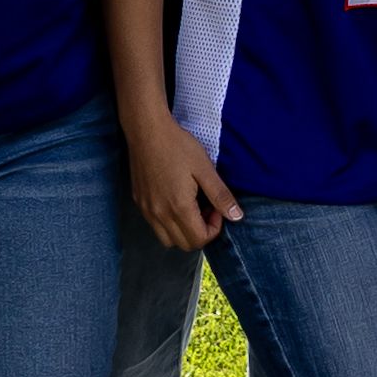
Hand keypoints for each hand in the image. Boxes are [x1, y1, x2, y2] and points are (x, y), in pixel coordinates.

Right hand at [126, 112, 239, 250]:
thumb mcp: (205, 169)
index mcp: (178, 207)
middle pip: (184, 244)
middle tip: (207, 208)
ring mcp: (146, 210)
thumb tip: (237, 217)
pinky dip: (169, 224)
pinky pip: (155, 226)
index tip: (217, 207)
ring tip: (192, 207)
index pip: (199, 240)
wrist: (147, 131)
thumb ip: (221, 196)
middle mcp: (159, 214)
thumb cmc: (178, 146)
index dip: (214, 228)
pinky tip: (177, 201)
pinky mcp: (139, 203)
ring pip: (167, 239)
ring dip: (184, 231)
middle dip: (201, 232)